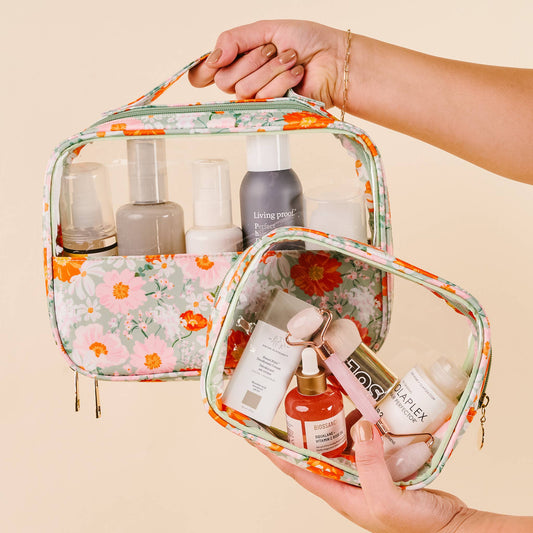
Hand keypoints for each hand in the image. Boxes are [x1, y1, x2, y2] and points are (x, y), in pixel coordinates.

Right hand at [188, 20, 345, 107]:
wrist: (333, 59)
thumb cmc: (306, 42)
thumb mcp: (266, 30)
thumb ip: (234, 40)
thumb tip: (212, 58)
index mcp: (239, 60)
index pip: (205, 73)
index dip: (202, 72)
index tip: (211, 66)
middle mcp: (245, 81)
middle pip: (225, 81)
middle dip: (251, 61)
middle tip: (273, 51)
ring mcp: (259, 98)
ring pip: (245, 90)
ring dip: (272, 69)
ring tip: (291, 59)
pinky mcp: (274, 110)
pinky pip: (264, 98)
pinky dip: (283, 81)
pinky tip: (297, 75)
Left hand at [259, 420, 471, 532]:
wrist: (452, 528)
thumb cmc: (418, 526)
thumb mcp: (387, 499)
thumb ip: (371, 464)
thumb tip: (358, 426)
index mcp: (339, 494)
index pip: (297, 468)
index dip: (274, 450)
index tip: (256, 432)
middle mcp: (347, 482)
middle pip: (316, 449)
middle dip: (305, 426)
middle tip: (300, 401)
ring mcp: (364, 472)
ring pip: (341, 440)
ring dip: (336, 420)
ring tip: (331, 397)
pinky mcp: (381, 464)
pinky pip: (365, 439)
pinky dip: (363, 423)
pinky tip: (367, 409)